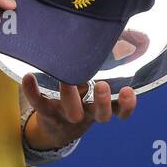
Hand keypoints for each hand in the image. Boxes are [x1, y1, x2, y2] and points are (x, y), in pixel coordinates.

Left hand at [21, 75, 137, 150]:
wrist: (56, 129)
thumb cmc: (82, 99)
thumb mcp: (97, 89)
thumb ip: (114, 65)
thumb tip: (138, 37)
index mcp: (100, 108)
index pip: (118, 110)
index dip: (126, 105)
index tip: (128, 91)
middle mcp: (86, 113)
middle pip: (98, 114)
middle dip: (102, 102)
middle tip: (103, 85)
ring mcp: (66, 115)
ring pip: (71, 111)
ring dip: (71, 96)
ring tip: (67, 80)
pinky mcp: (45, 112)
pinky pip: (38, 103)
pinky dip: (32, 91)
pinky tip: (28, 77)